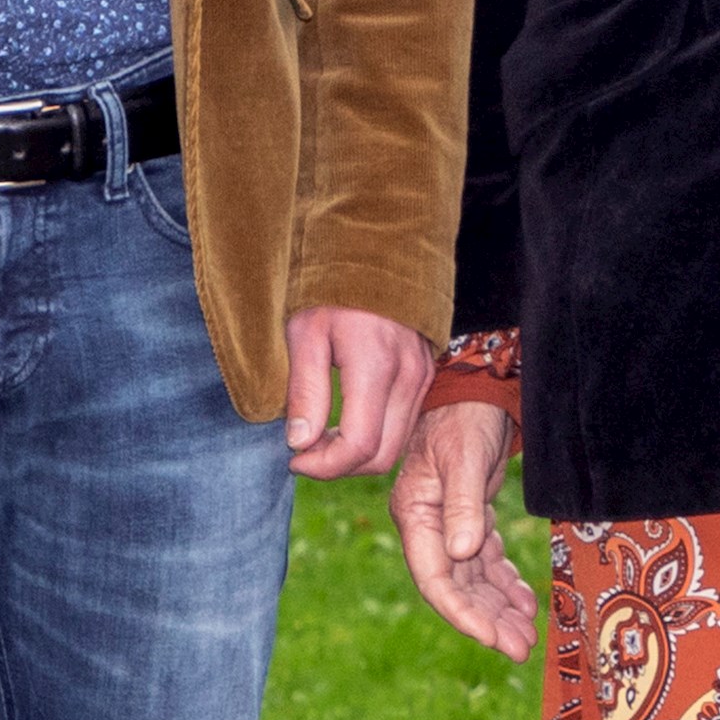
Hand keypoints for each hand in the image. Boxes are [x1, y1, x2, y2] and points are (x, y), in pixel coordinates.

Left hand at [283, 304, 435, 477]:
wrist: (377, 252)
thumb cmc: (333, 289)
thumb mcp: (305, 333)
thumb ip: (304, 390)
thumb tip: (300, 443)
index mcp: (376, 366)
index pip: (360, 445)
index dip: (324, 466)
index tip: (294, 459)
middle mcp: (409, 377)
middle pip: (382, 456)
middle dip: (339, 467)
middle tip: (305, 452)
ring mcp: (422, 377)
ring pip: (396, 446)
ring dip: (356, 454)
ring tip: (320, 437)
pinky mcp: (425, 375)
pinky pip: (403, 425)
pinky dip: (374, 437)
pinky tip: (345, 422)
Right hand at [389, 398, 534, 658]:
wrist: (477, 391)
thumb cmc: (465, 418)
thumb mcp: (463, 456)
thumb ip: (462, 504)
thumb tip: (462, 553)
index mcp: (416, 516)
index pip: (436, 578)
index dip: (462, 612)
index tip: (492, 638)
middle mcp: (429, 527)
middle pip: (456, 587)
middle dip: (487, 621)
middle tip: (521, 648)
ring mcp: (449, 525)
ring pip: (473, 579)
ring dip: (499, 608)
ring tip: (528, 634)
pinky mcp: (471, 519)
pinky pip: (487, 562)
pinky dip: (506, 583)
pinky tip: (526, 602)